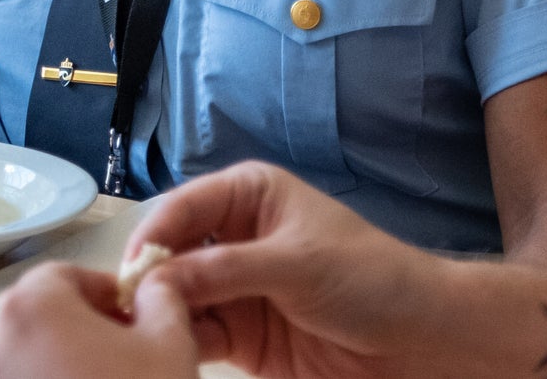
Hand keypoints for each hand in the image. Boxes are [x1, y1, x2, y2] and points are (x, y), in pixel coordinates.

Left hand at [0, 261, 198, 378]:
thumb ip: (161, 295)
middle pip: (40, 320)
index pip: (65, 277)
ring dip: (61, 371)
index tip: (132, 320)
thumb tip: (152, 287)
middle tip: (123, 360)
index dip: (104, 295)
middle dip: (81, 333)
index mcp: (31, 307)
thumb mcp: (170, 342)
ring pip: (25, 364)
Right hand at [132, 161, 438, 378]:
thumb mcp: (296, 263)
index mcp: (249, 194)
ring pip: (179, 295)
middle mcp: (234, 235)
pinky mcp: (240, 334)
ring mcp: (235, 286)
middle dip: (151, 276)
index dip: (155, 234)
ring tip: (147, 334)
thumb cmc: (367, 277)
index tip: (130, 270)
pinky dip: (181, 343)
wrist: (417, 340)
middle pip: (174, 250)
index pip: (186, 205)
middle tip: (129, 308)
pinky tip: (171, 352)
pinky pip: (198, 333)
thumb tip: (157, 278)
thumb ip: (225, 269)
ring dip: (161, 313)